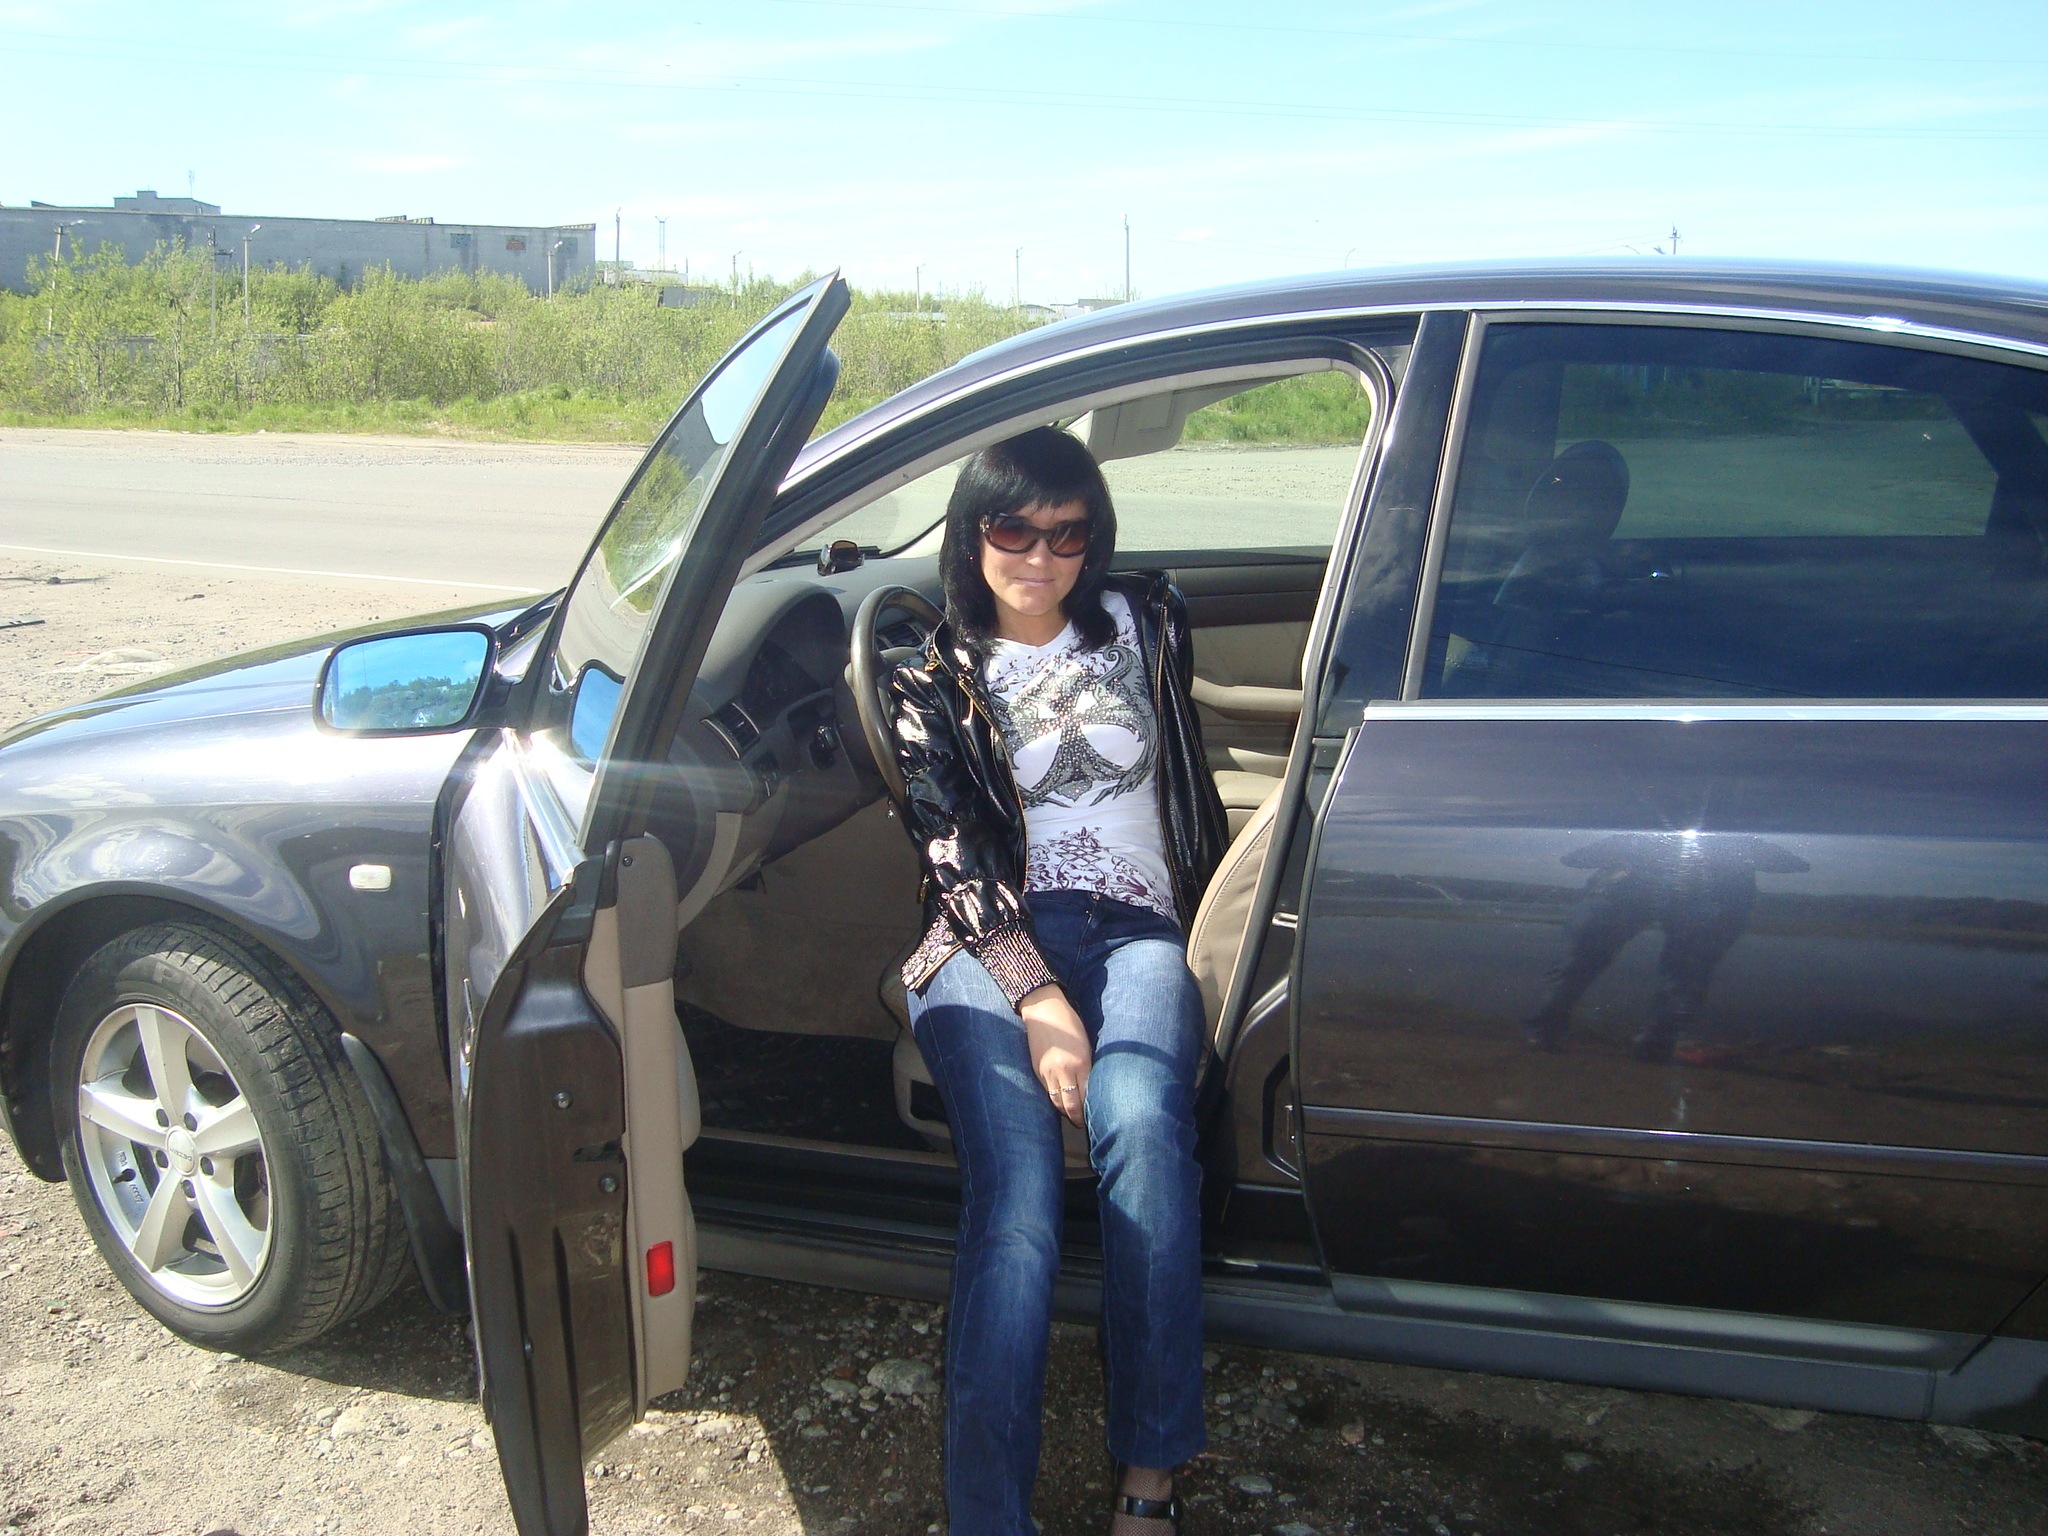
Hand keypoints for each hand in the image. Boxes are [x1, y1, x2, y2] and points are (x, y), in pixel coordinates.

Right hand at [1019, 984, 1090, 1127]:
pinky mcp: (1037, 1070)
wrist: (1044, 1011)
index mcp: (1080, 1063)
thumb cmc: (1070, 1024)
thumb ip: (1087, 1067)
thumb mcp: (1086, 1045)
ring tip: (1071, 1116)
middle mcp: (1063, 1071)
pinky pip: (1047, 1091)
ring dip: (1064, 1111)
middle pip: (1069, 1105)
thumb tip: (1090, 1087)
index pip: (1085, 1097)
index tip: (1093, 1116)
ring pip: (1056, 1101)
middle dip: (1076, 1117)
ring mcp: (1048, 1072)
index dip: (1088, 1110)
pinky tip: (1060, 1100)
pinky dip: (1054, 1098)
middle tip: (1082, 1123)